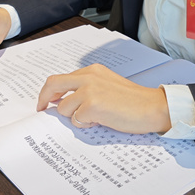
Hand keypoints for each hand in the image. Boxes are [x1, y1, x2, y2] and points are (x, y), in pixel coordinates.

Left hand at [37, 63, 171, 134]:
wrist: (153, 107)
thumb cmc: (133, 101)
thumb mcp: (107, 85)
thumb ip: (87, 88)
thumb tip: (64, 101)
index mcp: (92, 71)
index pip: (60, 78)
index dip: (49, 92)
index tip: (45, 101)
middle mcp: (88, 77)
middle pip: (53, 85)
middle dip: (44, 99)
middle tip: (42, 110)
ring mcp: (90, 90)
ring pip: (63, 107)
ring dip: (73, 117)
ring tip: (93, 118)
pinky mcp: (93, 105)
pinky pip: (76, 119)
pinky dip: (85, 124)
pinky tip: (100, 121)